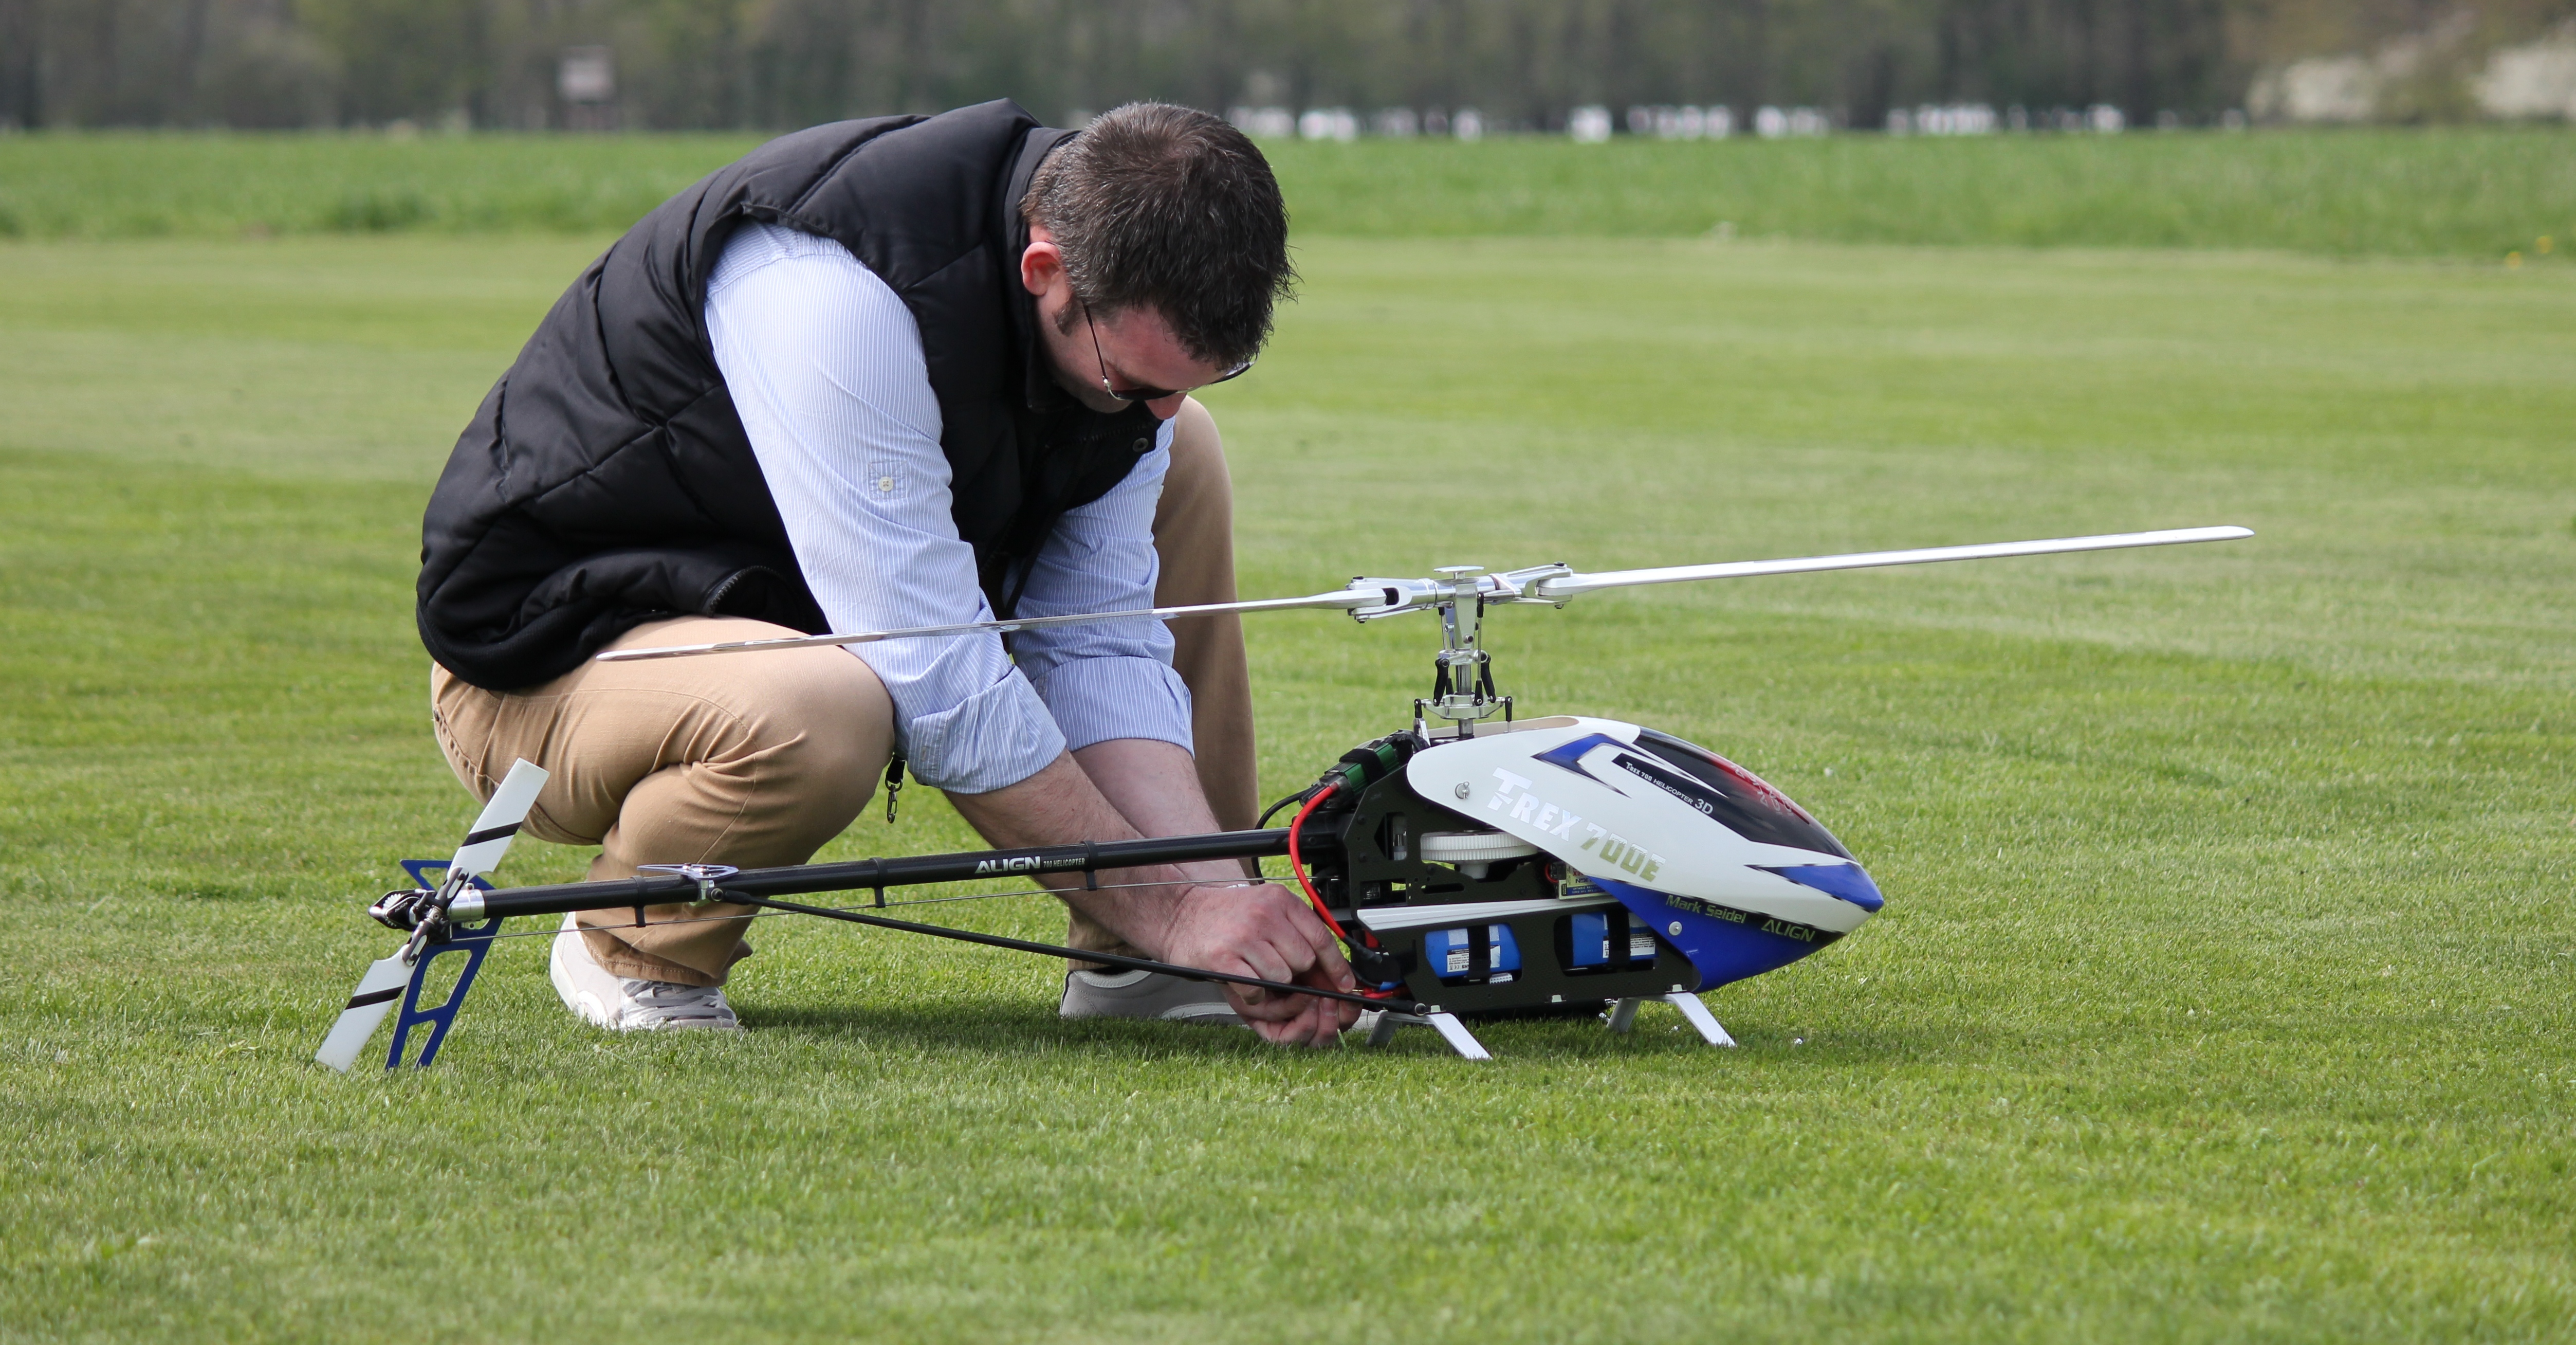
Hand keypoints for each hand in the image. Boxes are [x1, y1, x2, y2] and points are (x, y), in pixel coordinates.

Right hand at [1159, 881, 1359, 1046]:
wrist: (1180, 915)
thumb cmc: (1226, 917)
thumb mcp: (1266, 909)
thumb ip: (1296, 932)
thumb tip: (1332, 968)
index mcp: (1279, 901)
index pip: (1321, 937)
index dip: (1336, 965)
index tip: (1344, 984)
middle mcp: (1263, 914)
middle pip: (1303, 961)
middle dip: (1295, 971)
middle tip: (1275, 965)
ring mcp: (1243, 936)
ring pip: (1282, 977)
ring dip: (1272, 982)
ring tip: (1253, 967)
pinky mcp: (1223, 958)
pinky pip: (1256, 989)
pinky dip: (1253, 992)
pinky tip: (1242, 977)